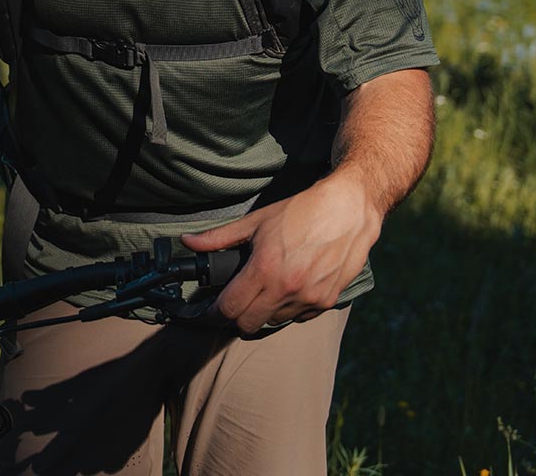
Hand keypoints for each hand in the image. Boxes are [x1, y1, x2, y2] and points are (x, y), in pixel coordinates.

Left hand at [181, 172, 380, 333]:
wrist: (348, 211)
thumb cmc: (300, 212)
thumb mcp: (256, 222)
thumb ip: (219, 237)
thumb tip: (187, 242)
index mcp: (265, 269)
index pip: (231, 308)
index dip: (216, 312)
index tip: (213, 309)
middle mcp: (287, 289)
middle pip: (249, 324)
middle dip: (238, 316)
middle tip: (236, 303)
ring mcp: (309, 298)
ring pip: (274, 321)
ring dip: (265, 312)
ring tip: (265, 291)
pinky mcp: (327, 301)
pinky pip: (299, 317)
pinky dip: (290, 308)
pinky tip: (289, 289)